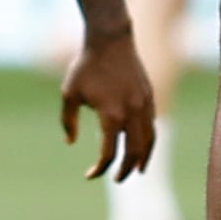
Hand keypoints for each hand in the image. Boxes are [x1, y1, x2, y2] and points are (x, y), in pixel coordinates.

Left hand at [57, 21, 158, 181]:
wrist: (110, 39)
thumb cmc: (85, 66)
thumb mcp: (69, 94)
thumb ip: (68, 121)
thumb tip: (71, 143)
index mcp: (110, 115)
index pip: (109, 153)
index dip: (99, 168)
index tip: (89, 175)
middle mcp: (131, 113)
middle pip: (133, 152)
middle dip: (125, 170)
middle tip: (117, 179)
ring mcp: (144, 105)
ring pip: (149, 140)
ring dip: (143, 158)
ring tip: (138, 170)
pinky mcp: (149, 96)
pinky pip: (152, 124)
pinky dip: (148, 139)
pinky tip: (142, 145)